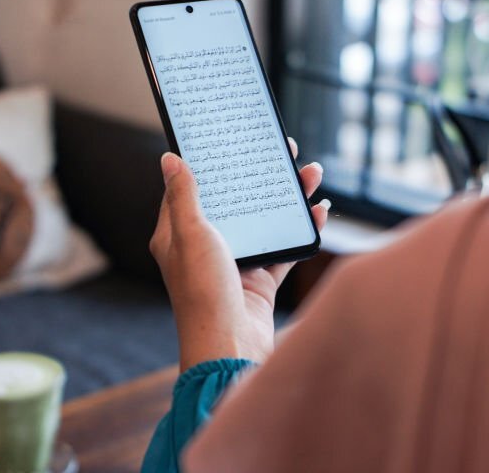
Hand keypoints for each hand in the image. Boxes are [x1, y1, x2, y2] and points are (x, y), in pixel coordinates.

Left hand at [149, 138, 328, 371]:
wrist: (229, 347)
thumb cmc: (203, 292)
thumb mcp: (191, 235)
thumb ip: (184, 196)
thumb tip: (170, 159)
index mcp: (178, 235)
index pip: (193, 189)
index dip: (212, 163)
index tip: (232, 141)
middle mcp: (205, 248)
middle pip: (236, 202)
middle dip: (260, 176)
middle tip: (284, 150)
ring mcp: (235, 264)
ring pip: (264, 221)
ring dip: (288, 199)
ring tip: (311, 174)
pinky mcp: (260, 281)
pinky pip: (284, 249)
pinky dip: (301, 231)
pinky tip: (319, 212)